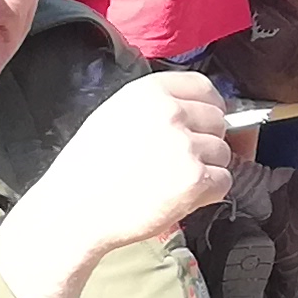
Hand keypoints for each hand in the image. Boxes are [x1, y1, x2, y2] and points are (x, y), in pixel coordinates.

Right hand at [0, 70, 234, 297]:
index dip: (207, 107)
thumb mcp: (113, 117)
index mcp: (149, 92)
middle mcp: (171, 113)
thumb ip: (155, 108)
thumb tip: (195, 114)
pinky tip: (178, 198)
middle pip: (218, 120)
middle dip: (206, 141)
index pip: (203, 86)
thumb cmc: (86, 170)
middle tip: (178, 162)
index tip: (201, 124)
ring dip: (206, 170)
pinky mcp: (195, 180)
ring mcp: (185, 146)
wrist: (74, 211)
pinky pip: (224, 182)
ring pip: (223, 153)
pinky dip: (207, 194)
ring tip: (171, 183)